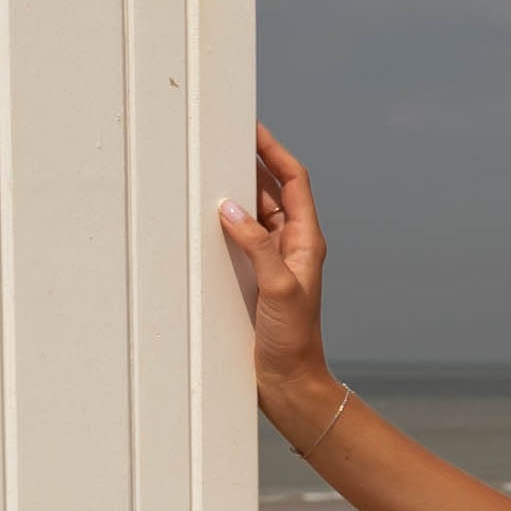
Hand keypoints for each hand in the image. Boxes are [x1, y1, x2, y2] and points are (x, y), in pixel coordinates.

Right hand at [217, 124, 336, 438]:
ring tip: (211, 167)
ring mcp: (272, 261)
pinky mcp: (255, 278)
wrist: (290, 383)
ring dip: (237, 191)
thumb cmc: (293, 340)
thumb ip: (257, 246)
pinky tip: (205, 213)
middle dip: (252, 163)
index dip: (275, 152)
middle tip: (223, 138)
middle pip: (272, 190)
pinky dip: (226, 222)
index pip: (294, 182)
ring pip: (254, 213)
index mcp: (305, 241)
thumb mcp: (278, 289)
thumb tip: (231, 208)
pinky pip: (240, 239)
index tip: (253, 127)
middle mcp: (291, 246)